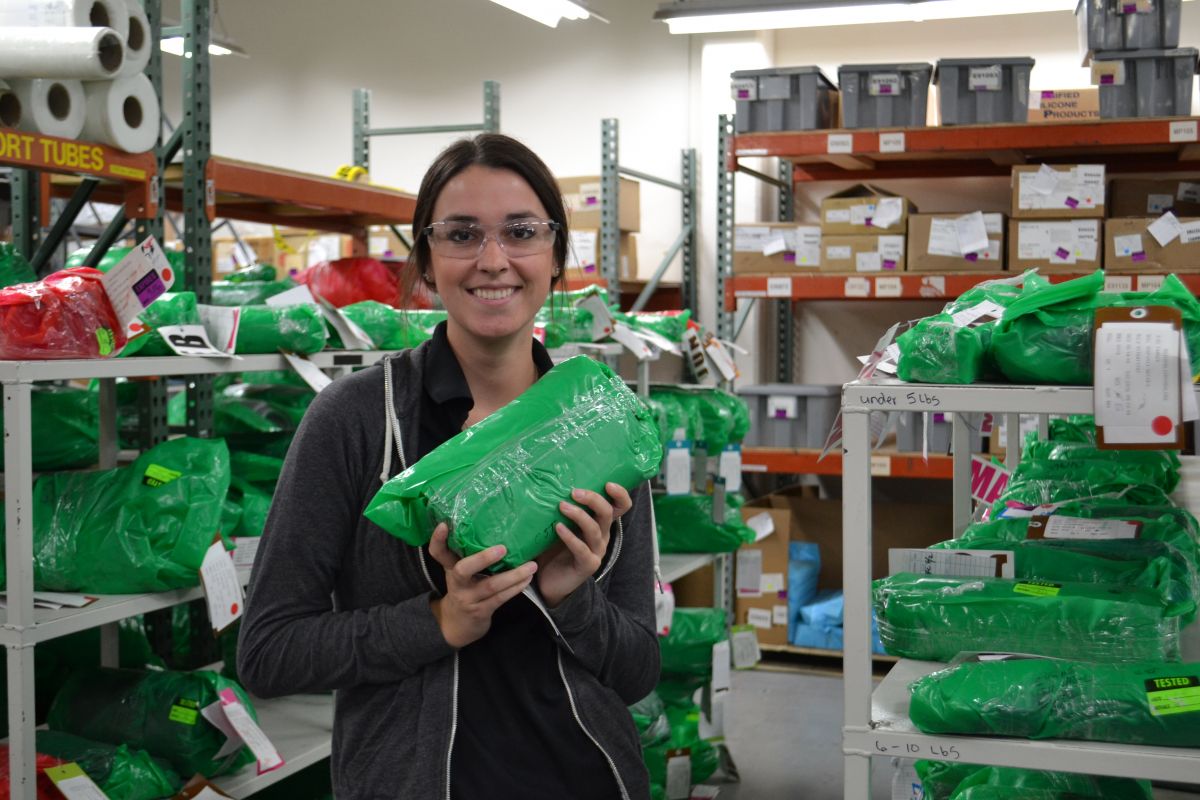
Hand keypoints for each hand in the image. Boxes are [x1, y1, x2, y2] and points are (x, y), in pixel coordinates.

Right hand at [428, 523, 536, 648]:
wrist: (458, 624)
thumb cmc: (465, 588)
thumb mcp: (460, 571)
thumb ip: (467, 552)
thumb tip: (493, 522)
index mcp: (450, 568)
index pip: (437, 552)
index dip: (438, 540)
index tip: (444, 525)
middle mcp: (456, 582)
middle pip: (463, 569)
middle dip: (482, 558)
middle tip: (503, 548)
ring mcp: (468, 598)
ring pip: (490, 586)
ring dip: (513, 575)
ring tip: (531, 565)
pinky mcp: (480, 610)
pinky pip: (500, 598)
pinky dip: (515, 588)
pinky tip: (527, 579)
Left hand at [536, 482, 632, 608]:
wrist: (549, 580)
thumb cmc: (554, 547)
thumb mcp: (561, 522)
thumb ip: (562, 507)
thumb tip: (548, 481)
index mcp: (600, 523)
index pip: (620, 506)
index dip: (620, 494)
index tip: (608, 483)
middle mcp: (603, 536)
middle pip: (607, 514)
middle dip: (593, 499)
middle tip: (574, 492)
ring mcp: (596, 552)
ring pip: (595, 530)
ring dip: (579, 515)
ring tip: (562, 506)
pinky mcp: (587, 565)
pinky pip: (581, 549)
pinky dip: (570, 537)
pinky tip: (558, 528)